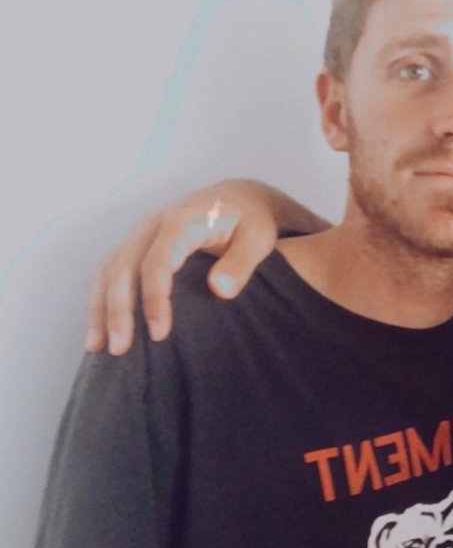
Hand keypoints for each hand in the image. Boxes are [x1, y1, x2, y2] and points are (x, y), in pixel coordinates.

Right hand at [85, 179, 314, 354]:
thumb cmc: (252, 221)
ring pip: (109, 270)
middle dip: (119, 310)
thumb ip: (241, 263)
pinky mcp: (136, 244)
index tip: (159, 333)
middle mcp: (152, 225)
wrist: (238, 198)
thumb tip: (220, 290)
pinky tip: (99, 330)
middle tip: (120, 350)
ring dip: (101, 309)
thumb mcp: (258, 238)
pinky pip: (110, 271)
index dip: (154, 298)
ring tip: (99, 348)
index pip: (158, 262)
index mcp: (182, 221)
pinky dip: (101, 299)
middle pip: (124, 268)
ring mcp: (140, 234)